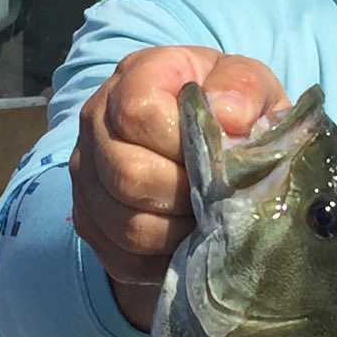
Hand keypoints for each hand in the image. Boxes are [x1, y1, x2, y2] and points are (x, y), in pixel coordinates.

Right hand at [71, 48, 288, 330]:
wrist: (209, 149)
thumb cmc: (232, 113)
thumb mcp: (251, 88)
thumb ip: (243, 89)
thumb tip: (227, 116)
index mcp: (134, 76)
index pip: (138, 112)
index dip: (183, 144)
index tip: (219, 155)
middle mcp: (95, 122)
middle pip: (127, 175)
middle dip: (185, 195)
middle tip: (221, 199)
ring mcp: (86, 177)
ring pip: (126, 224)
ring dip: (179, 232)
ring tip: (210, 221)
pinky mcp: (89, 222)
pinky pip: (122, 257)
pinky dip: (165, 259)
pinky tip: (190, 241)